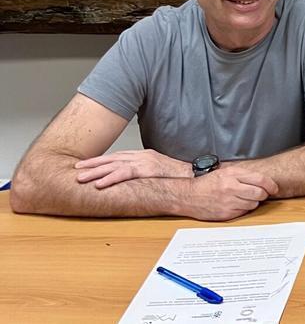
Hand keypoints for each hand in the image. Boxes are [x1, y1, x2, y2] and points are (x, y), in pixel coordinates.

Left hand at [75, 149, 191, 187]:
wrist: (194, 176)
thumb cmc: (178, 177)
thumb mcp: (159, 172)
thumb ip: (145, 173)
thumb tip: (133, 182)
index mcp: (144, 156)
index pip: (118, 157)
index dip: (101, 161)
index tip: (86, 165)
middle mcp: (142, 156)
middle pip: (113, 159)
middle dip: (93, 164)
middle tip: (76, 169)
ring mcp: (144, 161)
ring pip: (114, 165)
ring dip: (95, 172)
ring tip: (80, 178)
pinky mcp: (147, 169)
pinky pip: (125, 174)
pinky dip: (110, 178)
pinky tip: (99, 184)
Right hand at [183, 166, 278, 220]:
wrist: (188, 196)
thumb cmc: (207, 184)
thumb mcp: (224, 172)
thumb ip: (243, 174)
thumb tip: (263, 180)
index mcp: (232, 175)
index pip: (260, 180)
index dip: (271, 185)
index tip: (274, 188)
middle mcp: (231, 188)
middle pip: (259, 193)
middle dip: (263, 194)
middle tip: (261, 194)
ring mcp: (228, 202)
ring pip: (253, 204)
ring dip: (253, 202)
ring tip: (244, 198)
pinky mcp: (226, 214)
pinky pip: (243, 212)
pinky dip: (244, 209)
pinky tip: (236, 204)